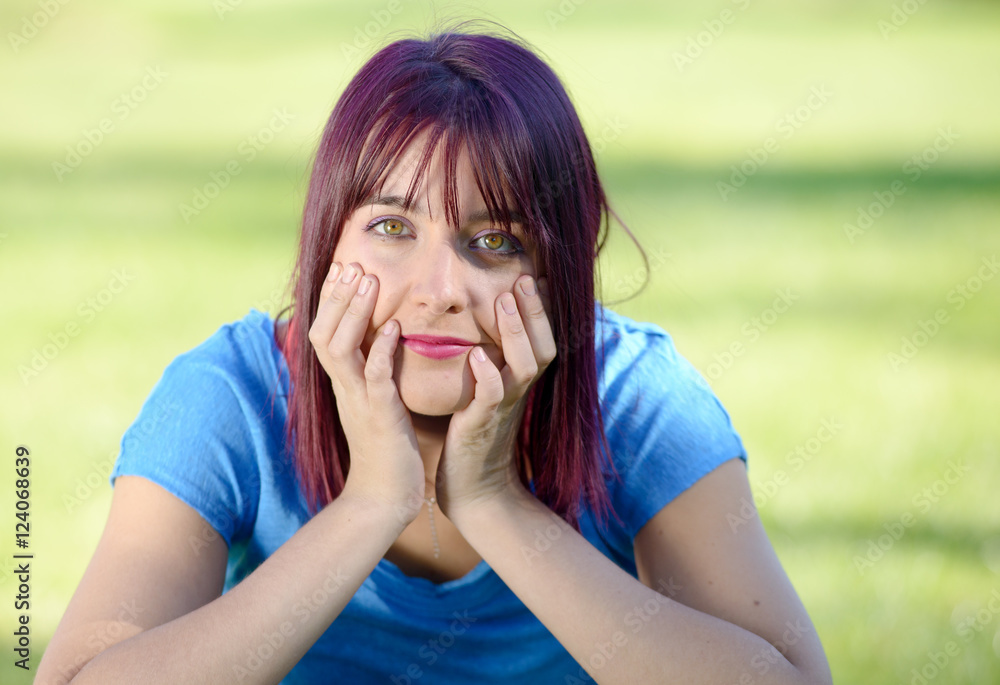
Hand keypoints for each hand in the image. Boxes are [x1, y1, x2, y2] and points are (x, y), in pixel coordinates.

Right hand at [308, 261, 424, 523]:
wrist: (385, 498)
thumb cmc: (385, 449)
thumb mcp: (375, 402)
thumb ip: (374, 370)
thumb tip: (382, 338)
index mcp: (343, 382)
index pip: (325, 332)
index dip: (330, 299)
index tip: (342, 266)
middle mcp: (344, 388)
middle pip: (323, 333)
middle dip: (336, 297)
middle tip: (352, 264)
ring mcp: (359, 401)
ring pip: (341, 349)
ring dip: (353, 314)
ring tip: (368, 283)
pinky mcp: (380, 417)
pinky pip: (375, 379)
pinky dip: (382, 351)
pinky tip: (394, 328)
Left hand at [435, 274, 555, 520]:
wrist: (474, 489)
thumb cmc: (476, 434)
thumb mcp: (489, 392)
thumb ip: (494, 361)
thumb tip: (486, 328)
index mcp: (519, 380)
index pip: (542, 338)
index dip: (542, 308)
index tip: (536, 274)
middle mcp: (518, 390)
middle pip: (543, 346)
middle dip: (536, 311)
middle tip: (526, 278)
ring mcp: (503, 408)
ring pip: (523, 366)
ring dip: (516, 333)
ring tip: (503, 302)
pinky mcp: (482, 426)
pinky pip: (491, 398)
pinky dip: (487, 378)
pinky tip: (478, 359)